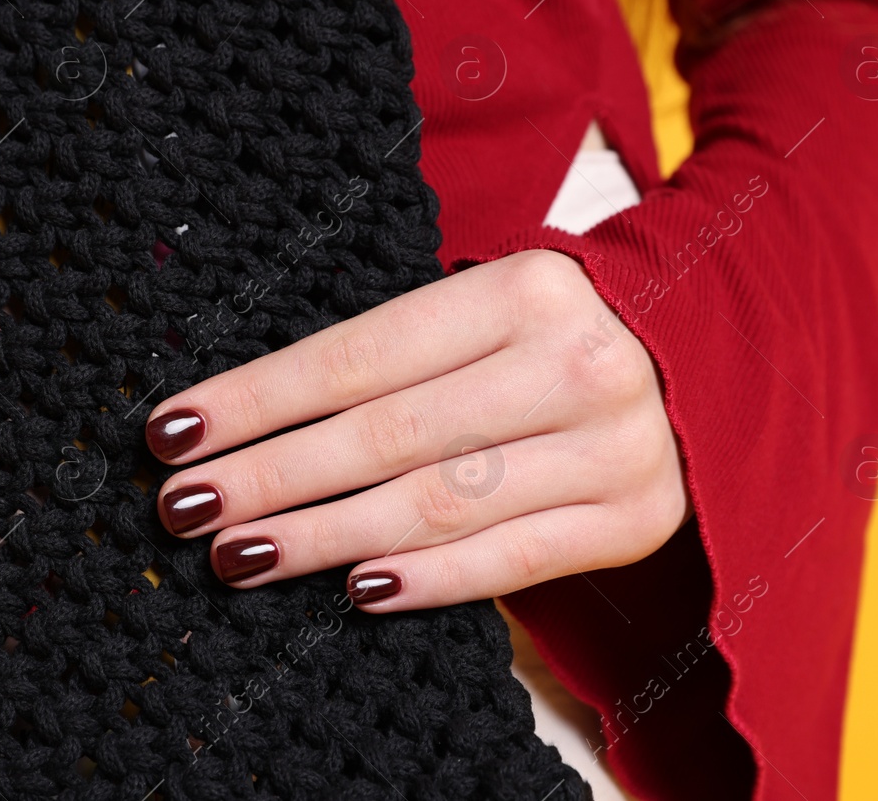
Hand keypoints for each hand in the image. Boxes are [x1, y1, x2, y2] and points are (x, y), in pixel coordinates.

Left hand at [145, 249, 691, 610]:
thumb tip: (250, 421)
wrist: (705, 356)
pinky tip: (355, 588)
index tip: (172, 431)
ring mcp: (611, 448)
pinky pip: (512, 560)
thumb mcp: (483, 306)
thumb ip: (391, 356)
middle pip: (387, 434)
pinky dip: (429, 578)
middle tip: (184, 505)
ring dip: (323, 537)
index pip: (360, 356)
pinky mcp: (630, 519)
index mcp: (523, 289)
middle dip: (270, 475)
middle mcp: (574, 364)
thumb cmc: (550, 331)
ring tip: (240, 553)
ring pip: (438, 502)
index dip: (258, 398)